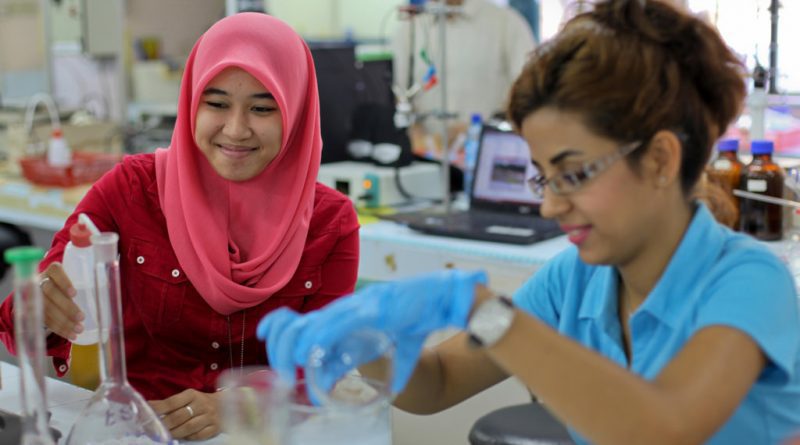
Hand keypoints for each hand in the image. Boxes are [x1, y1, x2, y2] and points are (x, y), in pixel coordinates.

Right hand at [39, 262, 82, 340]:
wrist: (44, 292)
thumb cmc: (68, 285)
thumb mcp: (75, 279)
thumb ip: (89, 281)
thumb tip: (113, 287)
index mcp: (52, 270)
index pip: (55, 271)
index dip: (64, 281)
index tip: (75, 293)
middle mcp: (40, 281)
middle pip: (50, 292)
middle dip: (66, 306)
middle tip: (81, 317)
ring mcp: (34, 296)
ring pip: (46, 308)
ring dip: (63, 321)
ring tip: (79, 330)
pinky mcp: (33, 310)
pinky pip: (44, 320)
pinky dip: (58, 329)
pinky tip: (70, 335)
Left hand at [148, 388, 222, 440]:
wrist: (225, 404)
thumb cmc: (200, 401)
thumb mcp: (187, 397)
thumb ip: (170, 403)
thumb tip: (149, 406)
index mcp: (192, 394)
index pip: (172, 402)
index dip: (158, 408)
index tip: (147, 414)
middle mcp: (201, 404)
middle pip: (179, 417)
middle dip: (165, 424)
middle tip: (154, 430)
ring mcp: (209, 417)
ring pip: (188, 428)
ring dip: (175, 433)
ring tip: (166, 436)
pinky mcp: (215, 428)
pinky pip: (199, 435)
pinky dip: (189, 437)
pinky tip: (183, 437)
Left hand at [257, 269, 486, 393]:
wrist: (445, 298)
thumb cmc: (420, 316)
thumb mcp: (394, 349)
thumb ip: (384, 367)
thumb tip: (378, 390)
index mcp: (347, 318)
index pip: (304, 325)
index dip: (281, 335)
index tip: (273, 358)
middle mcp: (345, 311)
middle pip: (298, 324)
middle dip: (281, 348)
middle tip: (281, 374)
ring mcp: (355, 308)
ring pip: (311, 325)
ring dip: (296, 348)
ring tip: (290, 368)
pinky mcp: (369, 309)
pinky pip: (336, 323)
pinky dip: (319, 340)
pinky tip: (311, 354)